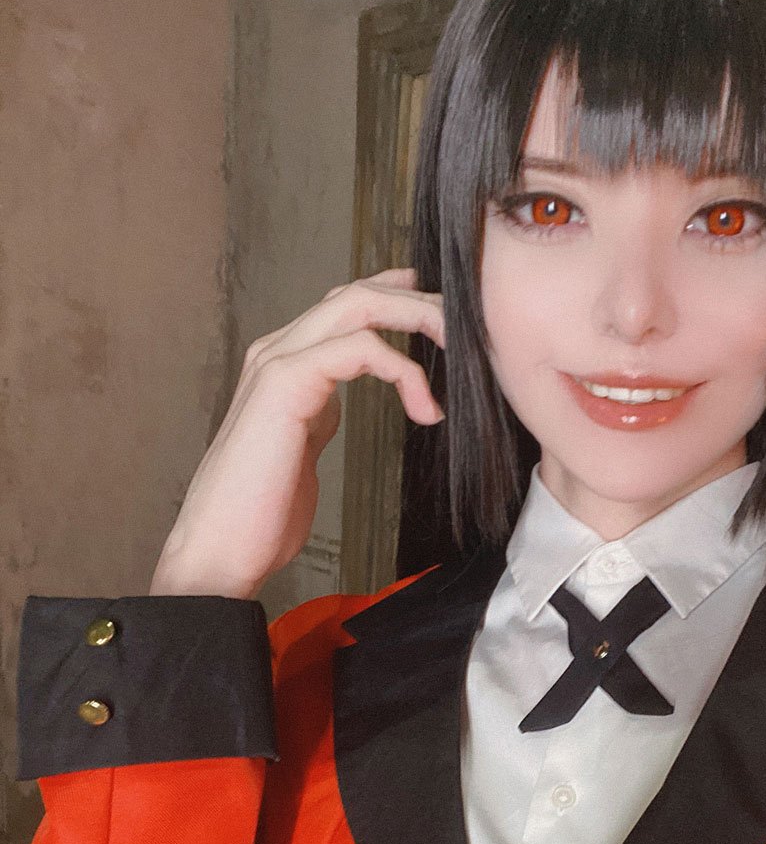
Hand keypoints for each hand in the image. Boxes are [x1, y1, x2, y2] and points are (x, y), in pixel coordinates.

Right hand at [150, 268, 444, 599]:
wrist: (222, 548)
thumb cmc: (260, 513)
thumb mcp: (301, 450)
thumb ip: (318, 417)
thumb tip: (340, 406)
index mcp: (284, 366)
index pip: (341, 307)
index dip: (393, 296)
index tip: (437, 308)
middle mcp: (277, 352)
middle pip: (355, 294)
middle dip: (415, 300)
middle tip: (463, 322)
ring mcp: (278, 362)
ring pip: (358, 306)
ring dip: (416, 318)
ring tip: (457, 346)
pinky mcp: (286, 383)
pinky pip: (360, 348)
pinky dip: (403, 369)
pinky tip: (425, 407)